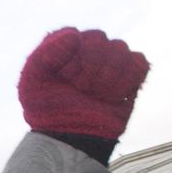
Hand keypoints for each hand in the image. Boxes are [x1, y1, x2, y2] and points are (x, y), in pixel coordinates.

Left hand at [17, 27, 150, 139]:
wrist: (69, 139)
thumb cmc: (46, 110)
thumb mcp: (32, 81)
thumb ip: (46, 53)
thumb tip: (75, 34)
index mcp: (63, 46)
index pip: (76, 35)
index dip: (73, 57)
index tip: (65, 77)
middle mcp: (88, 50)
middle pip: (100, 39)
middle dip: (91, 67)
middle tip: (81, 88)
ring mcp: (110, 63)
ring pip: (120, 49)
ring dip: (108, 75)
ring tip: (96, 94)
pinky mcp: (130, 78)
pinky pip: (139, 63)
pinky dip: (127, 79)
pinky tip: (113, 95)